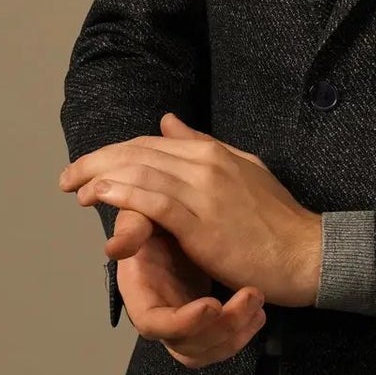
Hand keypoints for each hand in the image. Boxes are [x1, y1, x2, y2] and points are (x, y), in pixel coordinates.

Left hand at [60, 112, 322, 308]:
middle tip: (69, 177)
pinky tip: (99, 196)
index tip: (90, 166)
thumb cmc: (275, 220)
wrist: (306, 253)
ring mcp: (203, 191)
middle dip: (97, 162)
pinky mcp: (201, 222)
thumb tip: (168, 121)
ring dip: (100, 177)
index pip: (151, 143)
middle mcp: (205, 163)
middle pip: (138, 153)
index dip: (115, 152)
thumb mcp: (242, 169)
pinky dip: (121, 195)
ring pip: (140, 173)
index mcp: (213, 152)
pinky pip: (152, 202)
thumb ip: (202, 145)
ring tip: (75, 187)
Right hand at [111, 216, 266, 368]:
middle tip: (251, 296)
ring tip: (258, 303)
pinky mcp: (204, 325)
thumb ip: (132, 228)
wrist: (181, 224)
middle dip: (222, 327)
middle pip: (186, 344)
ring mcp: (182, 324)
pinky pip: (221, 345)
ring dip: (236, 333)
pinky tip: (258, 312)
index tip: (212, 305)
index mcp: (140, 293)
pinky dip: (242, 334)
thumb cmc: (158, 220)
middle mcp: (160, 316)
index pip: (153, 323)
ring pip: (206, 351)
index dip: (182, 322)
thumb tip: (115, 247)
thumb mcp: (145, 215)